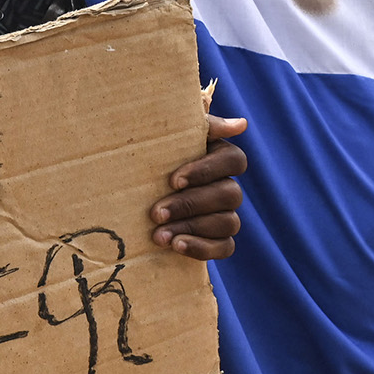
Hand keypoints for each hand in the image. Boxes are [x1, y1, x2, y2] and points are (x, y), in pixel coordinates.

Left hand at [150, 115, 245, 260]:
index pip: (234, 160)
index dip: (206, 171)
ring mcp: (227, 215)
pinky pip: (226, 247)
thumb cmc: (153, 158)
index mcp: (219, 157)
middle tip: (156, 213)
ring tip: (159, 235)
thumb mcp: (170, 137)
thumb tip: (241, 124)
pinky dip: (202, 248)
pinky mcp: (220, 240)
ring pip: (227, 222)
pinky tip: (176, 246)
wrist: (132, 196)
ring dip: (191, 228)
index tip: (173, 181)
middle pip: (229, 194)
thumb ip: (202, 126)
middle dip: (190, 205)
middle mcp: (228, 186)